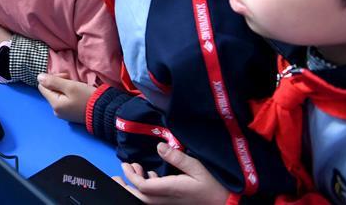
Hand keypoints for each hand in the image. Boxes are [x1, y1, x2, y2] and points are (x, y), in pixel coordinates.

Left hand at [37, 72, 93, 123]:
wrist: (104, 111)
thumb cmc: (87, 97)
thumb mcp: (70, 86)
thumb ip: (53, 81)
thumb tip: (38, 77)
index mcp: (54, 104)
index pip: (42, 86)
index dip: (52, 79)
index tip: (66, 77)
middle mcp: (56, 111)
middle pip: (50, 90)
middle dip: (59, 82)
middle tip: (72, 80)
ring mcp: (63, 113)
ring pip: (57, 94)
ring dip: (65, 87)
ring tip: (76, 86)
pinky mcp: (70, 113)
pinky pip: (64, 100)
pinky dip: (69, 94)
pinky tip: (78, 93)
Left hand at [112, 143, 229, 203]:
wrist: (229, 203)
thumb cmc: (216, 185)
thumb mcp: (198, 167)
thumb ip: (177, 157)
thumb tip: (159, 146)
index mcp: (171, 190)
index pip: (143, 188)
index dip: (132, 177)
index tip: (126, 164)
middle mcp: (168, 200)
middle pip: (140, 198)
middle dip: (126, 186)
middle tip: (117, 175)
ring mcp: (171, 203)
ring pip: (146, 199)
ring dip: (136, 186)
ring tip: (135, 168)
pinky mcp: (175, 202)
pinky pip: (155, 199)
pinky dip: (148, 187)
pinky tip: (151, 176)